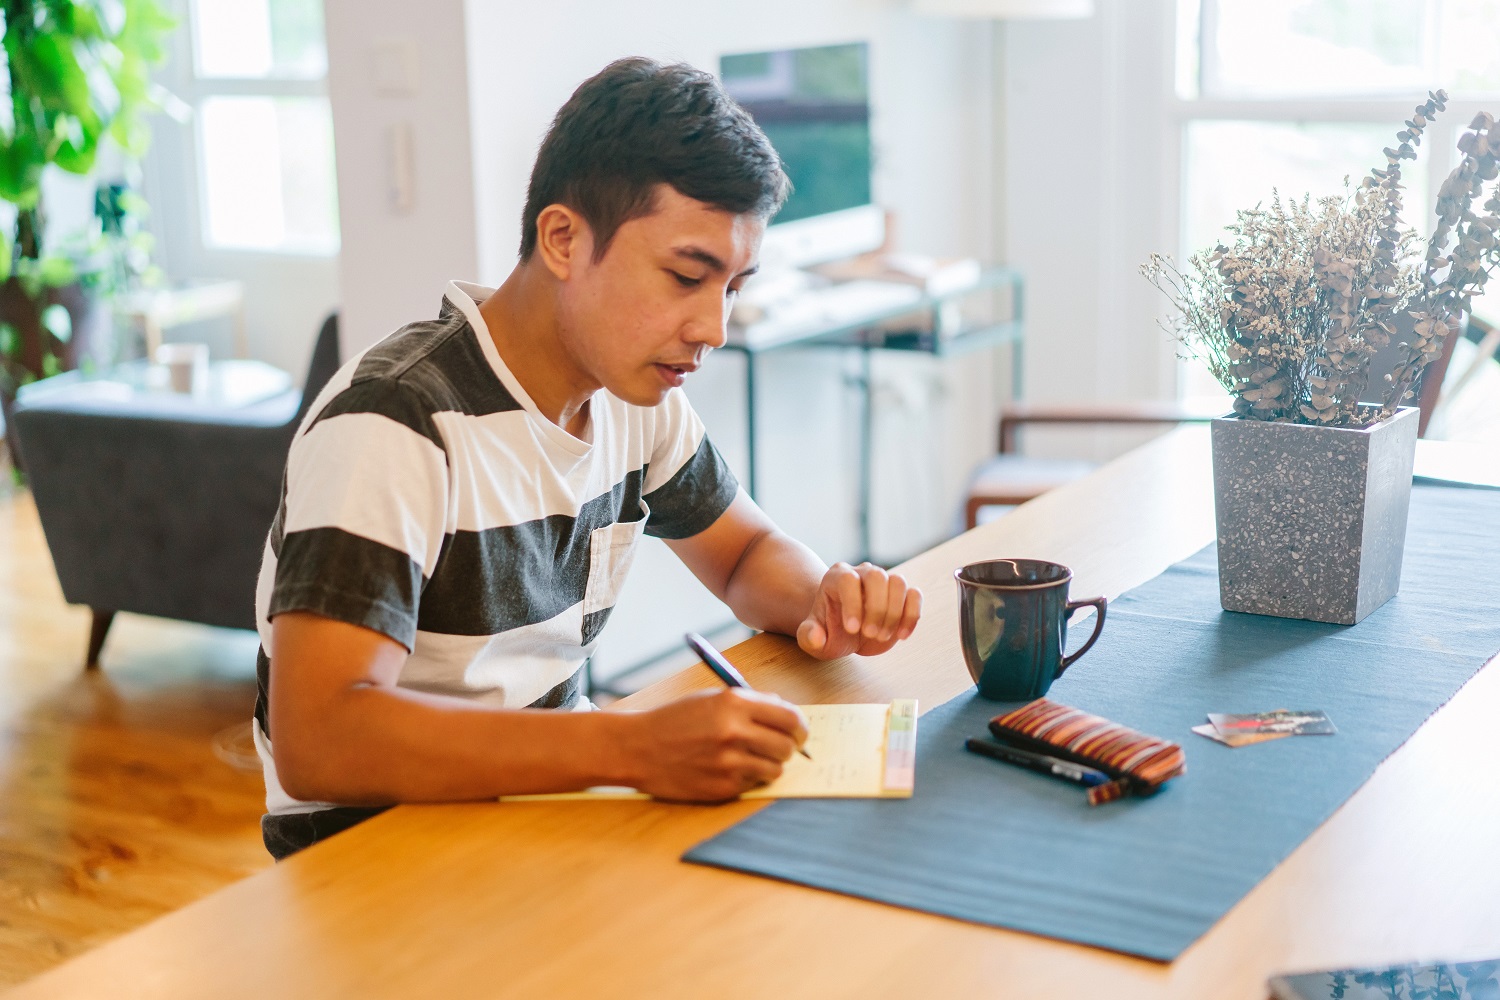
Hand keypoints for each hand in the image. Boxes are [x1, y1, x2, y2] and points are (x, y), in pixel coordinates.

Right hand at [623, 688, 808, 801]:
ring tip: (750, 758)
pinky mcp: (722, 788)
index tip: (799, 732)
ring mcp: (728, 763)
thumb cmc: (675, 720)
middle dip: (788, 747)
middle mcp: (734, 732)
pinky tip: (729, 769)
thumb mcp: (711, 698)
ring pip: (775, 769)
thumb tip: (787, 715)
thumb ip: (751, 704)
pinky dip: (748, 778)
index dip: (800, 726)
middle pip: (787, 746)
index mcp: (734, 704)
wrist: (637, 748)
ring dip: (769, 765)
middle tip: (777, 747)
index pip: (790, 717)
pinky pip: (753, 785)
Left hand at [796, 562, 921, 659]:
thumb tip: (816, 637)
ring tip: (881, 636)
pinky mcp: (902, 595)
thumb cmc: (828, 631)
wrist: (846, 632)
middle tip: (869, 634)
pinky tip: (902, 635)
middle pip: (877, 576)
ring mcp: (884, 582)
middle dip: (876, 609)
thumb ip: (809, 637)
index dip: (852, 603)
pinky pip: (915, 595)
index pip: (848, 580)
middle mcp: (862, 573)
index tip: (852, 629)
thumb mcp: (812, 638)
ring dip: (894, 613)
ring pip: (898, 582)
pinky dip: (912, 615)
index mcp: (837, 577)